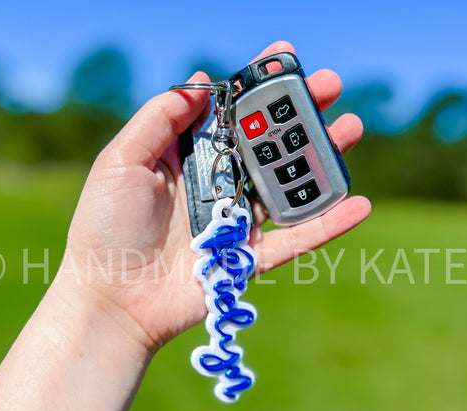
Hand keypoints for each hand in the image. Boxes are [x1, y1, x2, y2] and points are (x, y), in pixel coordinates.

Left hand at [62, 41, 370, 352]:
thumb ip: (161, 119)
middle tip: (331, 87)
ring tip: (350, 129)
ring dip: (321, 159)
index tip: (285, 57)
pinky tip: (359, 203)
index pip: (231, 115)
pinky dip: (327, 225)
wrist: (111, 297)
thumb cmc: (107, 227)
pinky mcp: (249, 259)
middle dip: (299, 114)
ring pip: (287, 187)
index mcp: (189, 159)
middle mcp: (217, 186)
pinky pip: (295, 240)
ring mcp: (237, 223)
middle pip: (267, 146)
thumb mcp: (122, 161)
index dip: (258, 86)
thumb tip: (203, 81)